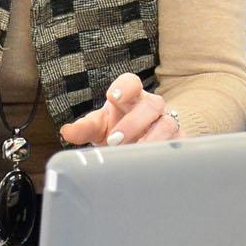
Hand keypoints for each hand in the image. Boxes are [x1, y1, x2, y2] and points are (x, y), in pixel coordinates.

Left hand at [59, 73, 183, 146]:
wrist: (139, 146)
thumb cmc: (117, 130)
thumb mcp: (99, 128)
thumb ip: (84, 128)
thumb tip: (66, 131)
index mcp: (130, 98)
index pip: (131, 82)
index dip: (124, 87)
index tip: (112, 96)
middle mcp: (151, 107)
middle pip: (151, 104)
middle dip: (133, 122)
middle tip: (114, 140)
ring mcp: (167, 123)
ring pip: (168, 123)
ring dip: (150, 138)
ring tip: (134, 152)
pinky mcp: (178, 142)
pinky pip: (179, 144)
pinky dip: (165, 152)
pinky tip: (151, 163)